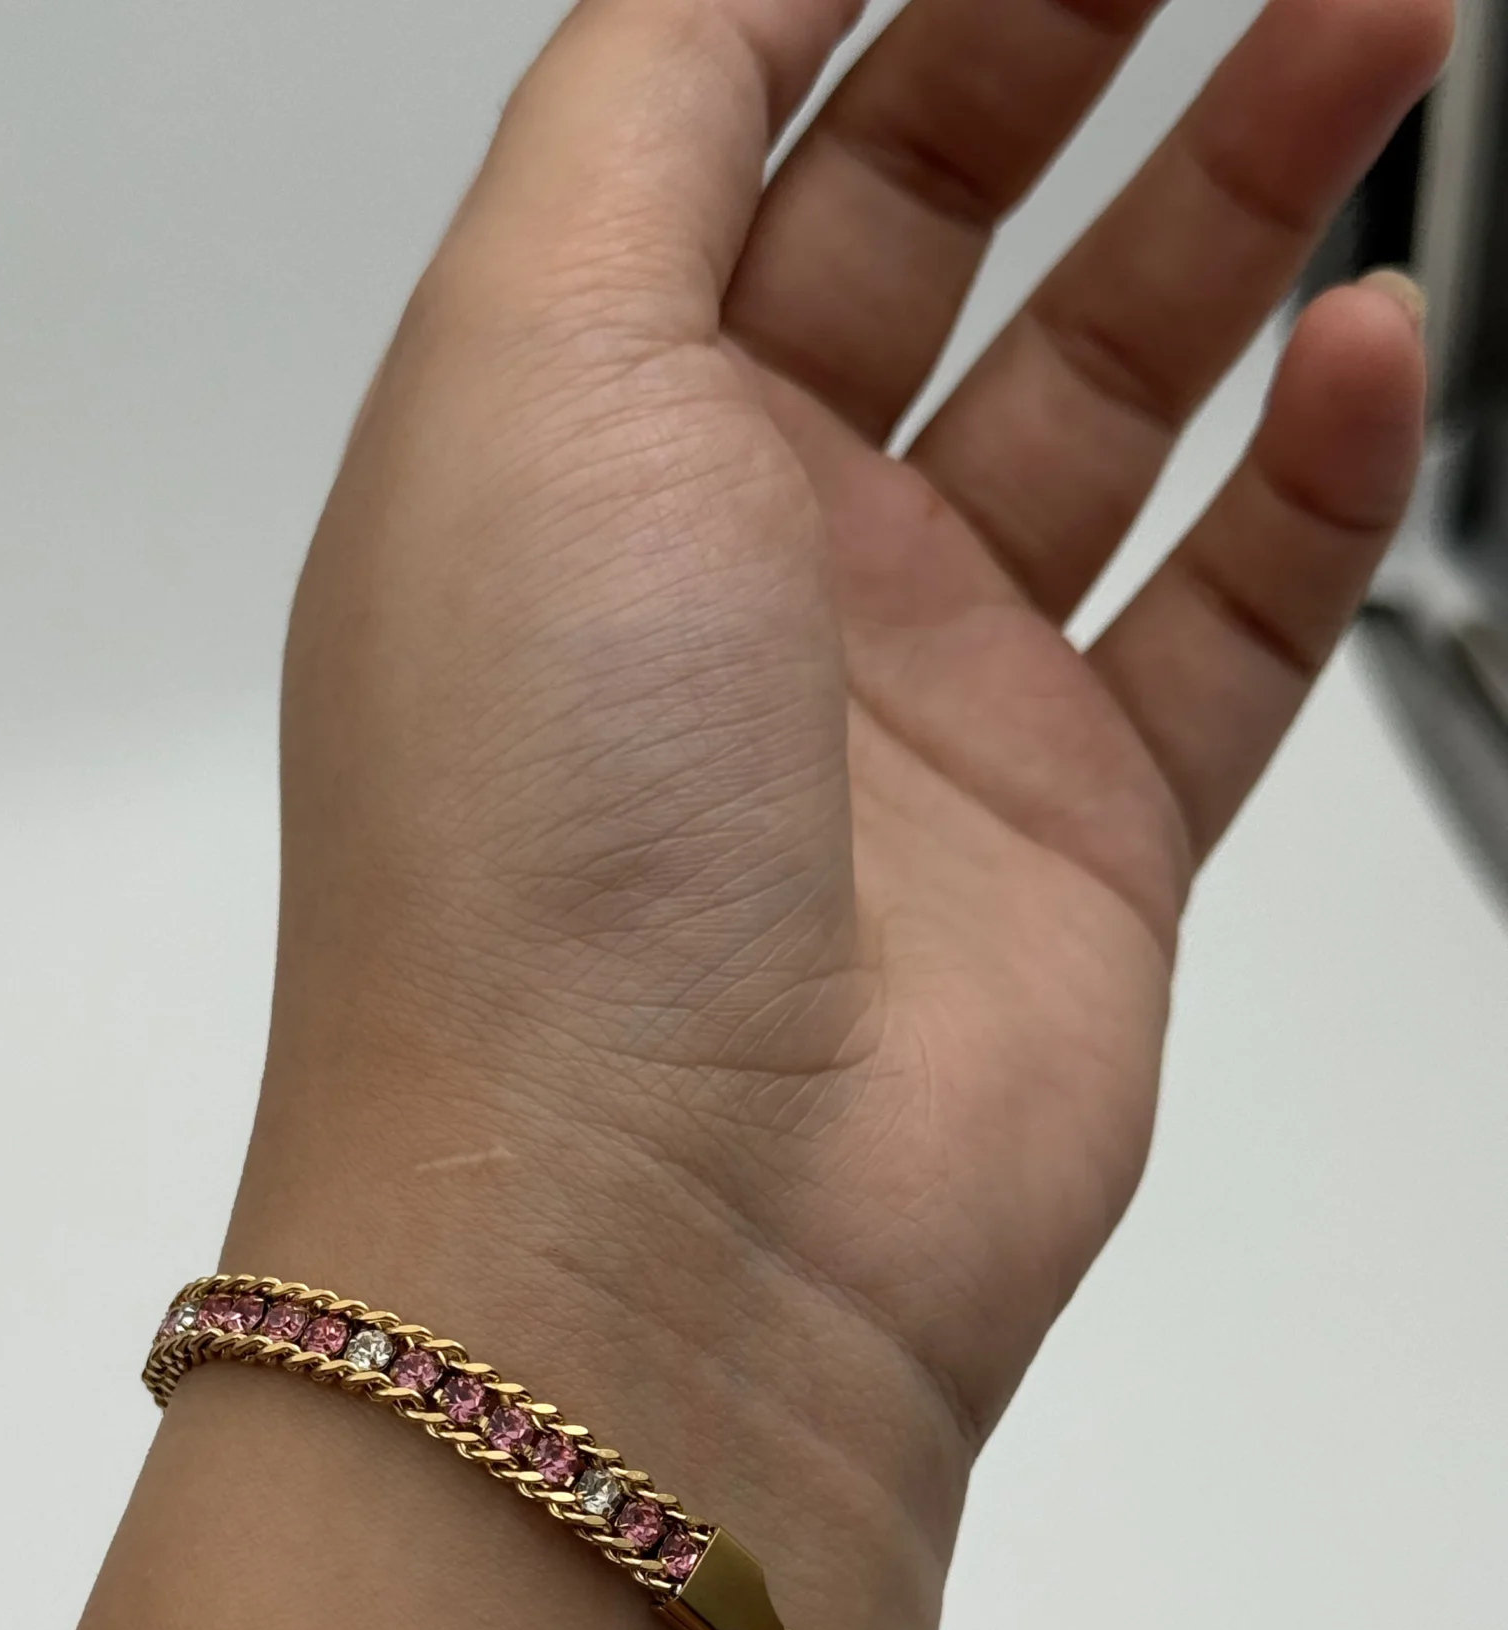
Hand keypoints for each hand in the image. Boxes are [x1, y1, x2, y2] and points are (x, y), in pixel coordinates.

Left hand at [233, 0, 1443, 1608]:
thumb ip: (639, 106)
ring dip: (1248, 201)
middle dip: (1093, 39)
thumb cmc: (530, 843)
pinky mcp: (1074, 840)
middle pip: (942, 225)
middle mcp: (739, 563)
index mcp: (573, 440)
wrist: (661, 1232)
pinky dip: (1314, 479)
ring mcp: (919, 704)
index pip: (740, 123)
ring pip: (1116, 394)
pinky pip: (1229, 617)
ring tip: (1387, 23)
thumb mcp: (519, 365)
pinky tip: (1370, 351)